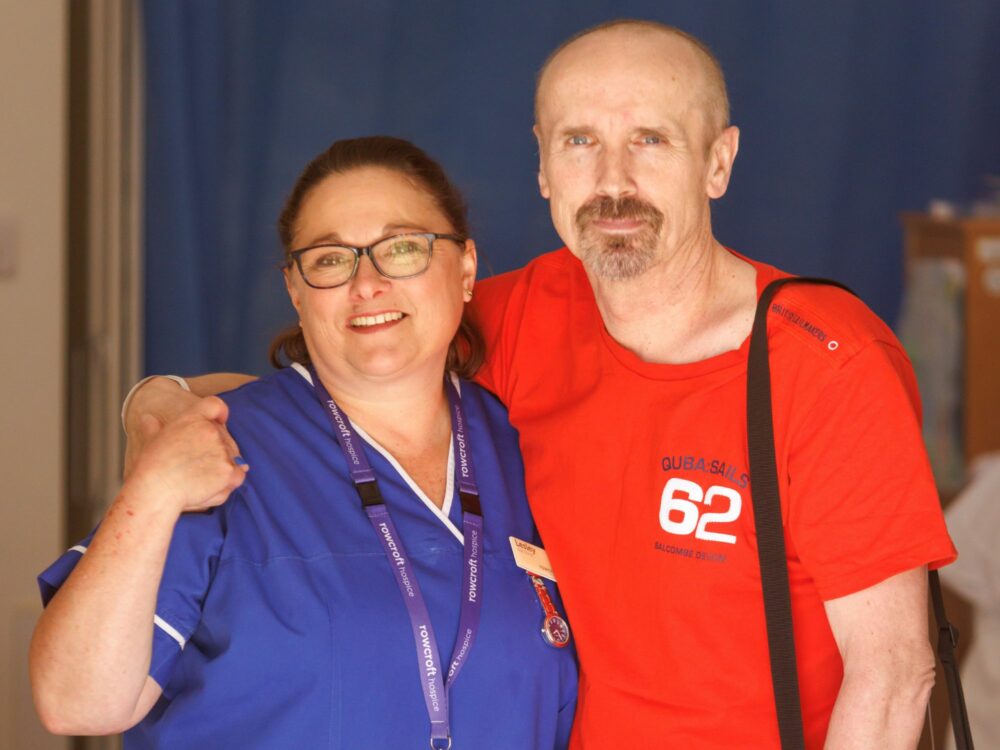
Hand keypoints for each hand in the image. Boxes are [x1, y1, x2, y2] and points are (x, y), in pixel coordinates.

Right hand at [123, 396, 248, 514]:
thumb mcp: (150, 440)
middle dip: (216, 448)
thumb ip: (154, 428)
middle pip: (225, 436)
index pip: (215, 405)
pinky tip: (213, 486)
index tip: (218, 421)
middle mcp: (211, 431)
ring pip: (233, 456)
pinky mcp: (229, 471)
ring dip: (223, 465)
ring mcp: (222, 451)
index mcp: (193, 418)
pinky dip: (230, 480)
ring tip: (200, 477)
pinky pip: (239, 473)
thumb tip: (148, 419)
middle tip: (198, 463)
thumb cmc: (150, 467)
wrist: (156, 491)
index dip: (219, 413)